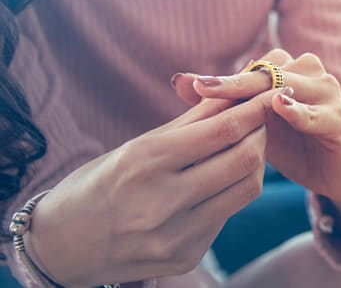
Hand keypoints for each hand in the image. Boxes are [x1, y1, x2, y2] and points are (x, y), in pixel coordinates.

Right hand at [26, 93, 276, 285]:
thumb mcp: (138, 145)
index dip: (256, 108)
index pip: (222, 130)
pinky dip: (232, 190)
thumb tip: (237, 88)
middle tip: (263, 116)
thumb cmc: (100, 182)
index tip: (273, 91)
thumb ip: (192, 121)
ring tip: (247, 143)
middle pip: (244, 159)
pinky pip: (227, 214)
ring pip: (246, 188)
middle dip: (262, 132)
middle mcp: (161, 203)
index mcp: (145, 162)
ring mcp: (176, 236)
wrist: (62, 246)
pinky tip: (222, 179)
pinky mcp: (186, 258)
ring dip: (255, 161)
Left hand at [172, 49, 340, 240]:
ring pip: (291, 86)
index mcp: (290, 70)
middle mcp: (311, 73)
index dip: (222, 76)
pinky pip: (318, 112)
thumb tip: (179, 81)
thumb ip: (226, 105)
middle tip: (203, 88)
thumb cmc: (297, 146)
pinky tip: (280, 108)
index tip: (189, 84)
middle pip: (268, 72)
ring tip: (233, 98)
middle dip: (234, 81)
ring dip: (261, 92)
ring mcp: (329, 93)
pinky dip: (299, 111)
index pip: (253, 67)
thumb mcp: (256, 127)